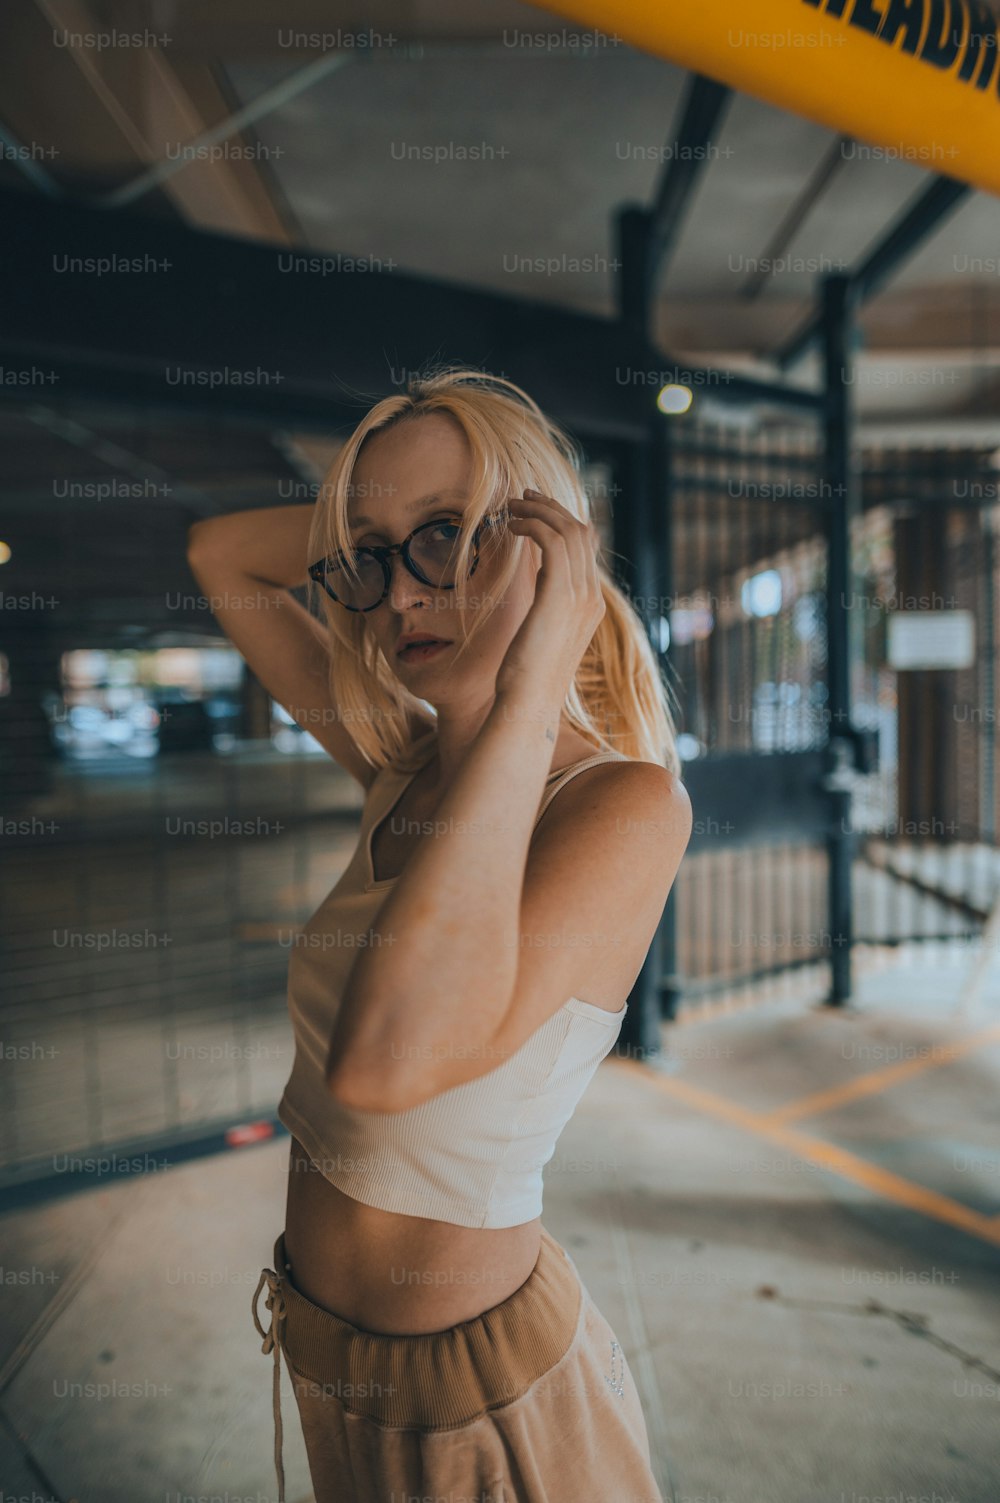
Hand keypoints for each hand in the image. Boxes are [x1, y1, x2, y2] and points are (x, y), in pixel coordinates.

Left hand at [494, 487, 605, 704]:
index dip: (561, 521)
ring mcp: (580, 596)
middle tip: (522, 497)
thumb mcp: (541, 631)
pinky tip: (511, 528)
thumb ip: (547, 602)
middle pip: (581, 531)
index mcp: (590, 604)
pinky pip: (553, 543)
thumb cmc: (527, 676)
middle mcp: (591, 597)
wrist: (529, 704)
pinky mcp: (560, 596)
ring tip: (511, 507)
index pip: (586, 547)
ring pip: (569, 530)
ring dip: (539, 511)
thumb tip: (539, 575)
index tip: (534, 510)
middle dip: (551, 507)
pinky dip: (532, 526)